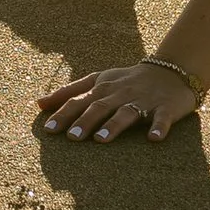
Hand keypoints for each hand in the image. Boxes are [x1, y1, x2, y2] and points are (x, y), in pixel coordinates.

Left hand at [37, 62, 200, 143]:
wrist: (171, 70)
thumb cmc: (127, 80)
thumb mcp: (98, 80)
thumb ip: (69, 92)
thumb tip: (38, 104)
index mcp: (103, 88)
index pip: (79, 100)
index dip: (63, 114)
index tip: (48, 130)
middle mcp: (120, 94)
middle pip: (100, 107)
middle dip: (85, 121)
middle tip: (71, 137)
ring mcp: (144, 101)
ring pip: (127, 112)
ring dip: (114, 125)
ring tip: (101, 139)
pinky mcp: (166, 108)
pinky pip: (162, 118)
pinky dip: (159, 127)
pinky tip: (154, 138)